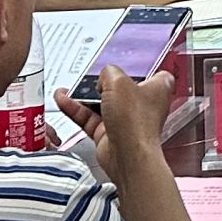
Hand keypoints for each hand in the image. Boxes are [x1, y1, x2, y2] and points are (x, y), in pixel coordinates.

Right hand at [54, 63, 176, 183]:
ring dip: (84, 96)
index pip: (152, 74)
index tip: (126, 65)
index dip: (138, 70)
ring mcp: (125, 121)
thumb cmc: (135, 122)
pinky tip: (64, 100)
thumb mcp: (119, 82)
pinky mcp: (108, 134)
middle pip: (120, 89)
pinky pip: (89, 118)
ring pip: (101, 104)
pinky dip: (76, 110)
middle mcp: (142, 106)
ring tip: (69, 87)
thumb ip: (109, 73)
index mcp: (157, 90)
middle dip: (104, 84)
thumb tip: (103, 77)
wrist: (126, 156)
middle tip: (91, 78)